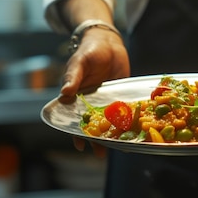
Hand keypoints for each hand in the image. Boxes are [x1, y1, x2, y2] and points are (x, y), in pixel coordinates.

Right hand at [59, 28, 129, 155]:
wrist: (109, 43)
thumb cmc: (89, 51)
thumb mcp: (80, 62)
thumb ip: (73, 77)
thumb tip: (64, 92)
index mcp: (77, 97)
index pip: (73, 119)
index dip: (76, 133)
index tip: (80, 145)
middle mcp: (92, 102)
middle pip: (93, 125)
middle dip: (96, 140)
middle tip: (101, 153)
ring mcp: (108, 100)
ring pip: (109, 121)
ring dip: (112, 134)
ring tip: (117, 148)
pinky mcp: (122, 96)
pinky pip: (124, 111)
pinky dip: (127, 121)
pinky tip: (133, 131)